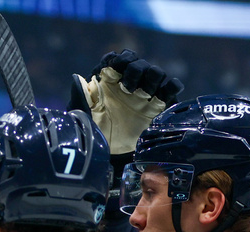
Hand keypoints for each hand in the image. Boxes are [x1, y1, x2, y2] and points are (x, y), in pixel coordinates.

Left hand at [68, 49, 182, 154]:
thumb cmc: (95, 132)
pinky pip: (171, 89)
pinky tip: (165, 93)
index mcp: (112, 82)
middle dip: (134, 69)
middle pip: (139, 63)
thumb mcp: (83, 115)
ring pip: (156, 72)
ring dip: (152, 76)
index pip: (120, 60)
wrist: (110, 154)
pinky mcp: (159, 107)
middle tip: (126, 87)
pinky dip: (172, 86)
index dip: (119, 60)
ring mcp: (145, 95)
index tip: (113, 69)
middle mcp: (130, 85)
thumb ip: (80, 96)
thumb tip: (77, 78)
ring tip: (142, 92)